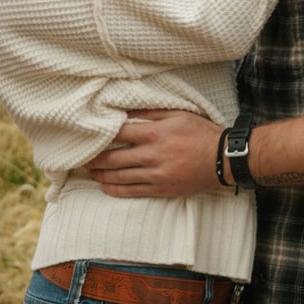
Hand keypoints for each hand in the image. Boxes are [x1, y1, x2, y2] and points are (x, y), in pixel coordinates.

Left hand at [87, 110, 220, 197]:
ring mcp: (155, 174)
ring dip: (100, 174)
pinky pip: (132, 191)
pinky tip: (105, 186)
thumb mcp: (177, 114)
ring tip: (89, 171)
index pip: (118, 133)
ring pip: (119, 176)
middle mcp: (151, 155)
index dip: (100, 135)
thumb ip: (150, 112)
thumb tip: (126, 111)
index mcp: (154, 133)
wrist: (223, 159)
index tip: (87, 135)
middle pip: (113, 158)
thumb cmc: (201, 132)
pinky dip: (115, 189)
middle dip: (94, 158)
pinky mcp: (161, 189)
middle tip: (81, 157)